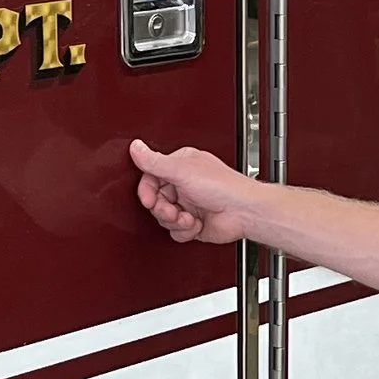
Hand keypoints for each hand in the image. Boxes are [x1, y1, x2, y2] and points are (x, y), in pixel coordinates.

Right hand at [131, 139, 253, 247]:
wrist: (243, 212)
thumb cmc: (223, 187)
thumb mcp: (182, 170)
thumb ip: (155, 162)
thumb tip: (135, 147)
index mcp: (181, 166)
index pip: (151, 177)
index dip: (147, 191)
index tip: (148, 199)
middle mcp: (184, 184)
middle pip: (156, 200)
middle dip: (163, 209)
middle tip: (173, 211)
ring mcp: (188, 204)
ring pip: (164, 218)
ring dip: (175, 221)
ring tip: (189, 218)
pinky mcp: (193, 223)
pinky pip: (176, 231)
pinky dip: (184, 231)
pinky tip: (196, 225)